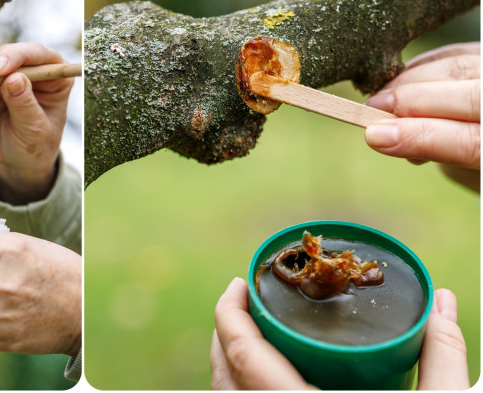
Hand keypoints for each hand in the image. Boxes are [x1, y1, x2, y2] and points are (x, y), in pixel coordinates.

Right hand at [0, 42, 73, 203]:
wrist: (18, 163)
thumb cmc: (36, 146)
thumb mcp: (35, 129)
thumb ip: (24, 104)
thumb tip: (14, 78)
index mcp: (56, 77)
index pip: (38, 54)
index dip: (16, 56)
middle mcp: (34, 71)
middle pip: (8, 54)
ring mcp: (10, 77)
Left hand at [210, 278, 467, 389]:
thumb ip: (441, 357)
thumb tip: (444, 302)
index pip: (241, 353)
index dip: (229, 312)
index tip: (240, 283)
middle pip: (222, 373)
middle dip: (226, 331)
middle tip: (248, 302)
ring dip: (228, 364)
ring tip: (251, 337)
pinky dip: (238, 391)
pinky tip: (262, 382)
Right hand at [364, 42, 479, 190]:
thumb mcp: (470, 173)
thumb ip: (437, 151)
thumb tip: (385, 134)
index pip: (472, 142)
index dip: (420, 137)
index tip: (374, 135)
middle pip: (468, 96)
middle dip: (411, 101)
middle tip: (369, 111)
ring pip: (459, 66)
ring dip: (412, 82)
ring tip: (382, 101)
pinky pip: (458, 52)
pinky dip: (425, 65)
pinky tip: (402, 81)